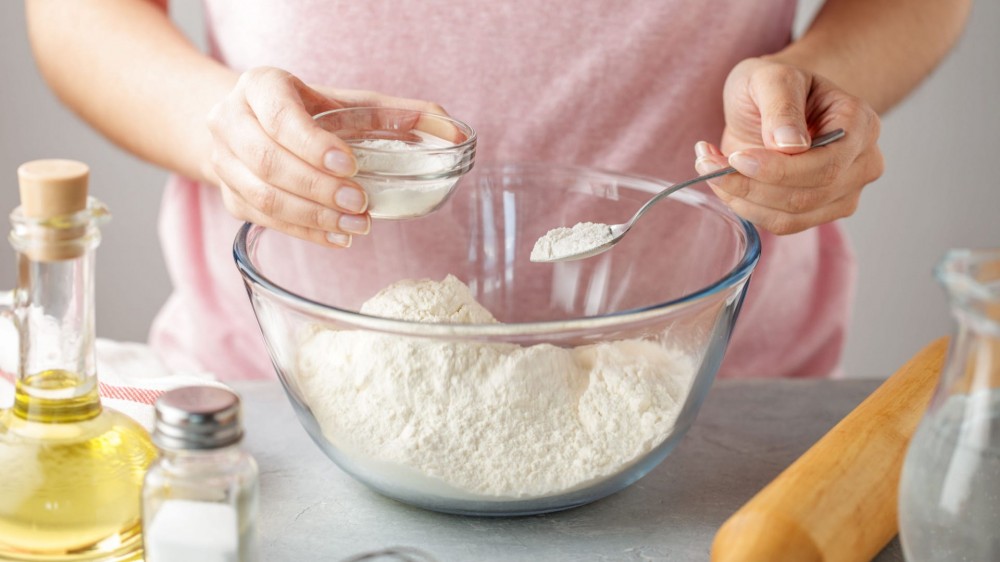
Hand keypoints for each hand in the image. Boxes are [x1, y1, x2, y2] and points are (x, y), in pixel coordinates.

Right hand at [205, 66, 447, 246]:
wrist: (252, 122)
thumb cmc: (310, 112)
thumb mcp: (349, 104)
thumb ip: (400, 114)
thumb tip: (454, 130)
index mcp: (260, 86)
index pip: (280, 116)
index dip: (313, 144)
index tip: (351, 165)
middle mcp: (231, 119)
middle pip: (269, 162)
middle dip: (319, 188)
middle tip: (362, 203)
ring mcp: (223, 160)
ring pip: (262, 196)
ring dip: (313, 215)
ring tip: (356, 226)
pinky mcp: (229, 196)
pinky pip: (263, 220)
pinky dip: (304, 231)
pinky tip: (338, 237)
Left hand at [694, 57, 883, 234]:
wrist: (770, 102)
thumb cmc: (775, 85)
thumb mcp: (772, 77)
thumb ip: (782, 106)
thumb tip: (791, 145)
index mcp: (860, 125)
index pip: (825, 165)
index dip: (778, 170)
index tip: (736, 158)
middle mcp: (862, 163)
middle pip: (807, 196)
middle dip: (750, 185)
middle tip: (708, 163)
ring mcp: (844, 193)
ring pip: (789, 217)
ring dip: (741, 198)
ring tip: (710, 167)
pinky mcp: (818, 213)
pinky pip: (779, 223)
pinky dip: (744, 207)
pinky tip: (724, 181)